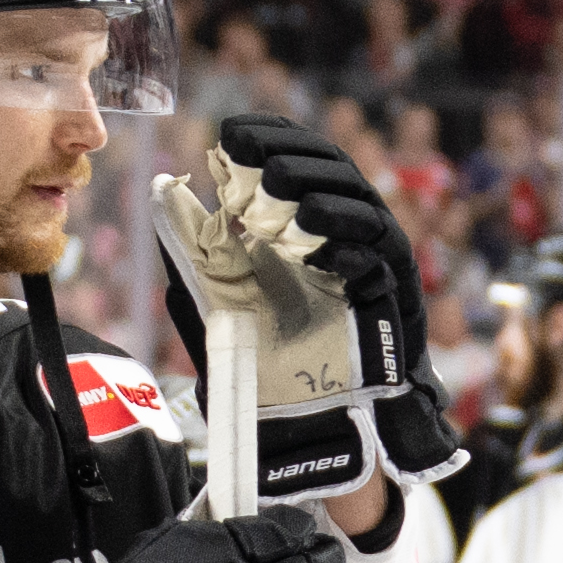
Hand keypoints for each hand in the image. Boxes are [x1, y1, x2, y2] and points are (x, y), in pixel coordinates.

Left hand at [209, 110, 461, 493]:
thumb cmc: (266, 366)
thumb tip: (165, 194)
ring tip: (285, 197)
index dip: (272, 140)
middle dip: (296, 161)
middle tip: (256, 161)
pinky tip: (318, 249)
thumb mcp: (217, 305)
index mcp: (303, 224)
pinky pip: (384, 263)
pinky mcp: (396, 300)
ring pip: (364, 211)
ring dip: (324, 199)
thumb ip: (195, 255)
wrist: (308, 428)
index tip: (233, 134)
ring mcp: (375, 264)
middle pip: (335, 174)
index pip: (299, 160)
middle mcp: (344, 235)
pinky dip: (353, 251)